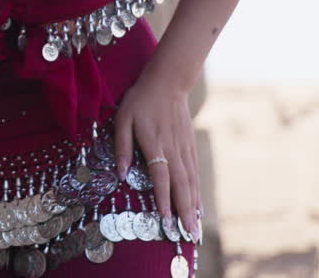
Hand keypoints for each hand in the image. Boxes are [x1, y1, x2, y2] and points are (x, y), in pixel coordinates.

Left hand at [112, 73, 202, 242]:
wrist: (168, 83)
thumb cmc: (140, 101)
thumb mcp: (123, 118)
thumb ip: (122, 146)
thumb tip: (121, 174)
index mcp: (154, 143)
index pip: (160, 176)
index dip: (164, 199)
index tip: (166, 220)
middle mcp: (173, 149)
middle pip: (181, 185)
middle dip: (184, 212)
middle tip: (188, 235)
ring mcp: (184, 149)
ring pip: (190, 182)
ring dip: (192, 206)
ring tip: (194, 228)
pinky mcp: (189, 147)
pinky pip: (194, 173)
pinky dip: (197, 192)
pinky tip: (197, 206)